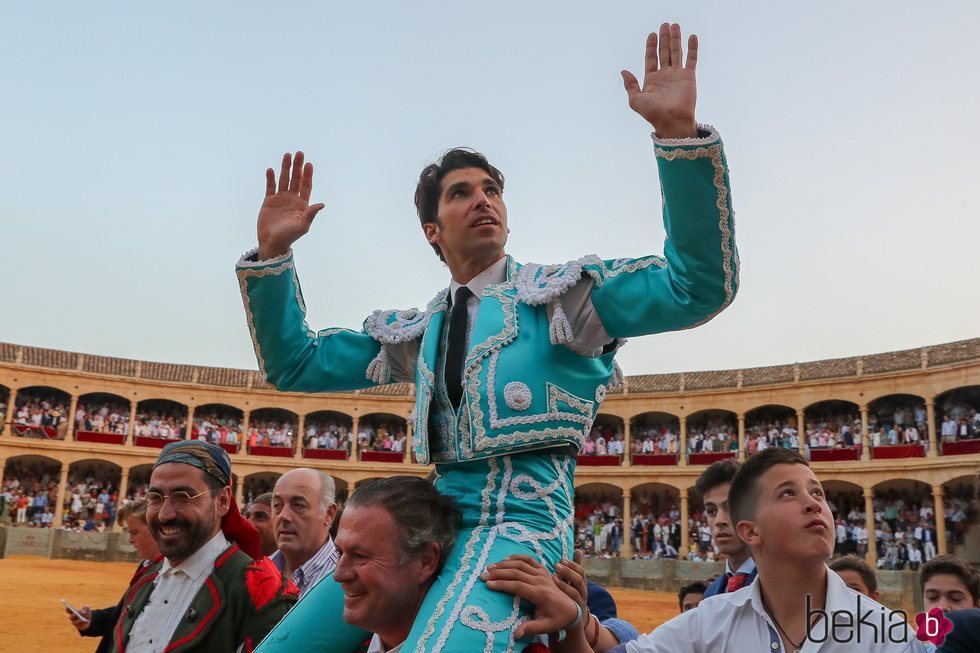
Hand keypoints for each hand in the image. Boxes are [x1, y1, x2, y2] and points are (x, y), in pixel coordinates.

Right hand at [66, 605, 91, 631]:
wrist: (90, 619)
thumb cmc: (86, 612)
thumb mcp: (87, 608)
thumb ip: (85, 607)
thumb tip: (83, 612)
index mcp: (73, 612)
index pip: (68, 610)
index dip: (67, 609)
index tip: (68, 607)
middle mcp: (73, 618)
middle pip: (71, 617)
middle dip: (74, 615)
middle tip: (77, 613)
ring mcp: (75, 623)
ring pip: (74, 622)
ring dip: (78, 620)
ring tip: (82, 619)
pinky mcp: (79, 626)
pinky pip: (80, 626)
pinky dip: (84, 623)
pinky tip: (87, 621)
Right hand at [257, 151, 325, 259]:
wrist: (272, 242)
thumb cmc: (289, 236)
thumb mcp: (302, 226)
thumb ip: (311, 214)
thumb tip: (322, 204)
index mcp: (302, 204)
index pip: (306, 186)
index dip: (308, 175)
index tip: (309, 164)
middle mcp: (292, 199)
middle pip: (296, 179)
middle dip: (297, 167)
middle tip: (299, 153)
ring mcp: (281, 199)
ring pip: (284, 180)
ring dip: (285, 168)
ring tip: (287, 155)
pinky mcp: (269, 201)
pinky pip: (270, 187)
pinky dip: (271, 178)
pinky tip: (271, 170)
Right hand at [482, 554, 579, 639]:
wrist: (571, 609)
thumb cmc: (556, 619)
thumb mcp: (545, 627)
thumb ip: (531, 628)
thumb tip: (515, 634)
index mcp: (540, 594)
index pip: (517, 586)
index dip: (502, 584)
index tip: (488, 584)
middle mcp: (540, 581)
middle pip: (516, 573)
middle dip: (498, 573)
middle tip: (483, 575)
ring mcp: (542, 573)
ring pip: (521, 564)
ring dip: (504, 564)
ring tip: (490, 567)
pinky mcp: (543, 570)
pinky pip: (529, 560)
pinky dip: (516, 557)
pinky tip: (505, 559)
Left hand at [555, 550, 591, 632]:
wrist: (574, 620)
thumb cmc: (571, 595)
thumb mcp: (573, 581)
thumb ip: (575, 567)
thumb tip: (578, 549)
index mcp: (582, 583)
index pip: (581, 572)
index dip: (573, 564)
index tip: (562, 559)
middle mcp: (582, 592)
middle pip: (579, 580)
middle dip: (568, 572)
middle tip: (556, 566)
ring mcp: (578, 602)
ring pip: (575, 592)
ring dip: (564, 584)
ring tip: (553, 577)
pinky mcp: (572, 612)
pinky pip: (569, 604)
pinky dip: (562, 597)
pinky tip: (552, 591)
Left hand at [621, 23, 697, 137]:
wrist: (672, 121)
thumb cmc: (653, 113)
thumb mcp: (636, 100)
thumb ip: (630, 85)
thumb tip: (624, 71)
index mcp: (652, 80)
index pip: (651, 59)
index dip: (651, 46)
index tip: (652, 34)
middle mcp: (665, 76)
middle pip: (664, 52)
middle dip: (664, 39)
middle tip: (665, 25)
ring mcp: (677, 75)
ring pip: (676, 53)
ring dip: (676, 39)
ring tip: (675, 26)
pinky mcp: (689, 77)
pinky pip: (691, 59)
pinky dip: (692, 48)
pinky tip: (691, 37)